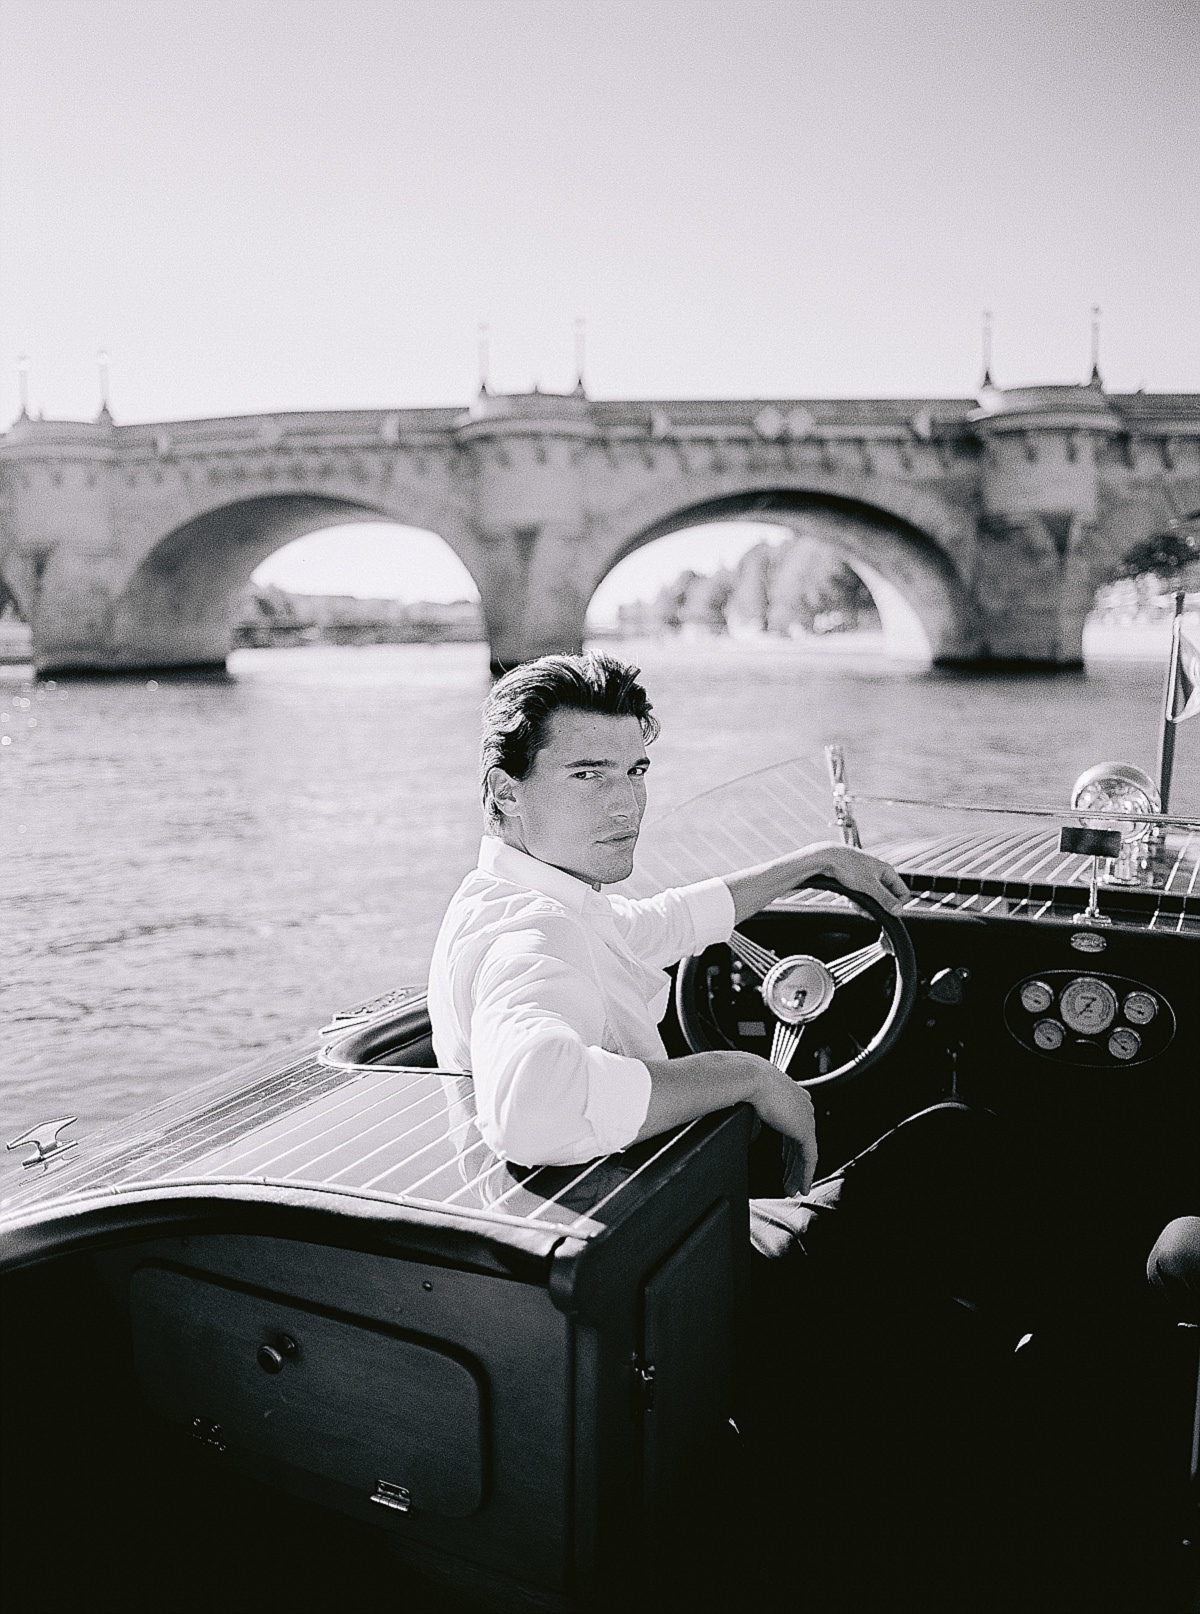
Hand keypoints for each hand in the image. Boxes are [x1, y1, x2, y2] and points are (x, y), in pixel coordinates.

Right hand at [747, 1057, 818, 1192]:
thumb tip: (754, 1135)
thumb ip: (756, 1118)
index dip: (788, 1145)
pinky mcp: (805, 1129)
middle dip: (793, 1162)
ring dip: (798, 1172)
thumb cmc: (740, 1081)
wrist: (746, 1077)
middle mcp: (800, 1103)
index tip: (783, 1160)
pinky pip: (808, 1158)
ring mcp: (805, 1116)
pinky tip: (800, 1186)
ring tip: (792, 1188)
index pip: (791, 1123)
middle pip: (798, 1139)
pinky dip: (805, 1174)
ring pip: (804, 1152)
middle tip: (789, 1179)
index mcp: (788, 1092)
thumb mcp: (748, 1100)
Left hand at [809, 842, 908, 912]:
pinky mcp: (855, 880)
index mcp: (886, 871)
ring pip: (872, 898)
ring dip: (864, 905)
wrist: (825, 858)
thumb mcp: (869, 886)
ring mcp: (866, 876)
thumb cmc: (848, 866)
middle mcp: (878, 873)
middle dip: (876, 907)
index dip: (897, 904)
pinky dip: (855, 901)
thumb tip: (899, 911)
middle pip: (886, 897)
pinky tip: (848, 900)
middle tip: (866, 913)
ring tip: (855, 905)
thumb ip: (885, 899)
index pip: (902, 892)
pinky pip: (861, 896)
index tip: (887, 913)